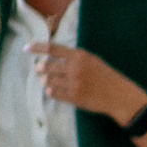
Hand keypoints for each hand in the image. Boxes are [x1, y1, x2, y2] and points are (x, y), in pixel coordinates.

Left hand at [30, 43, 145, 121]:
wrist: (120, 96)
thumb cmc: (107, 76)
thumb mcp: (92, 60)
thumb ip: (73, 57)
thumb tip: (50, 56)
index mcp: (80, 56)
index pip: (52, 49)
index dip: (37, 48)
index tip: (26, 48)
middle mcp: (75, 69)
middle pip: (46, 66)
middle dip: (40, 68)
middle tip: (40, 69)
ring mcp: (74, 84)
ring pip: (48, 81)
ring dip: (46, 80)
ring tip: (48, 80)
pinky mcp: (74, 98)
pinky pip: (54, 93)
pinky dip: (51, 91)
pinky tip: (54, 90)